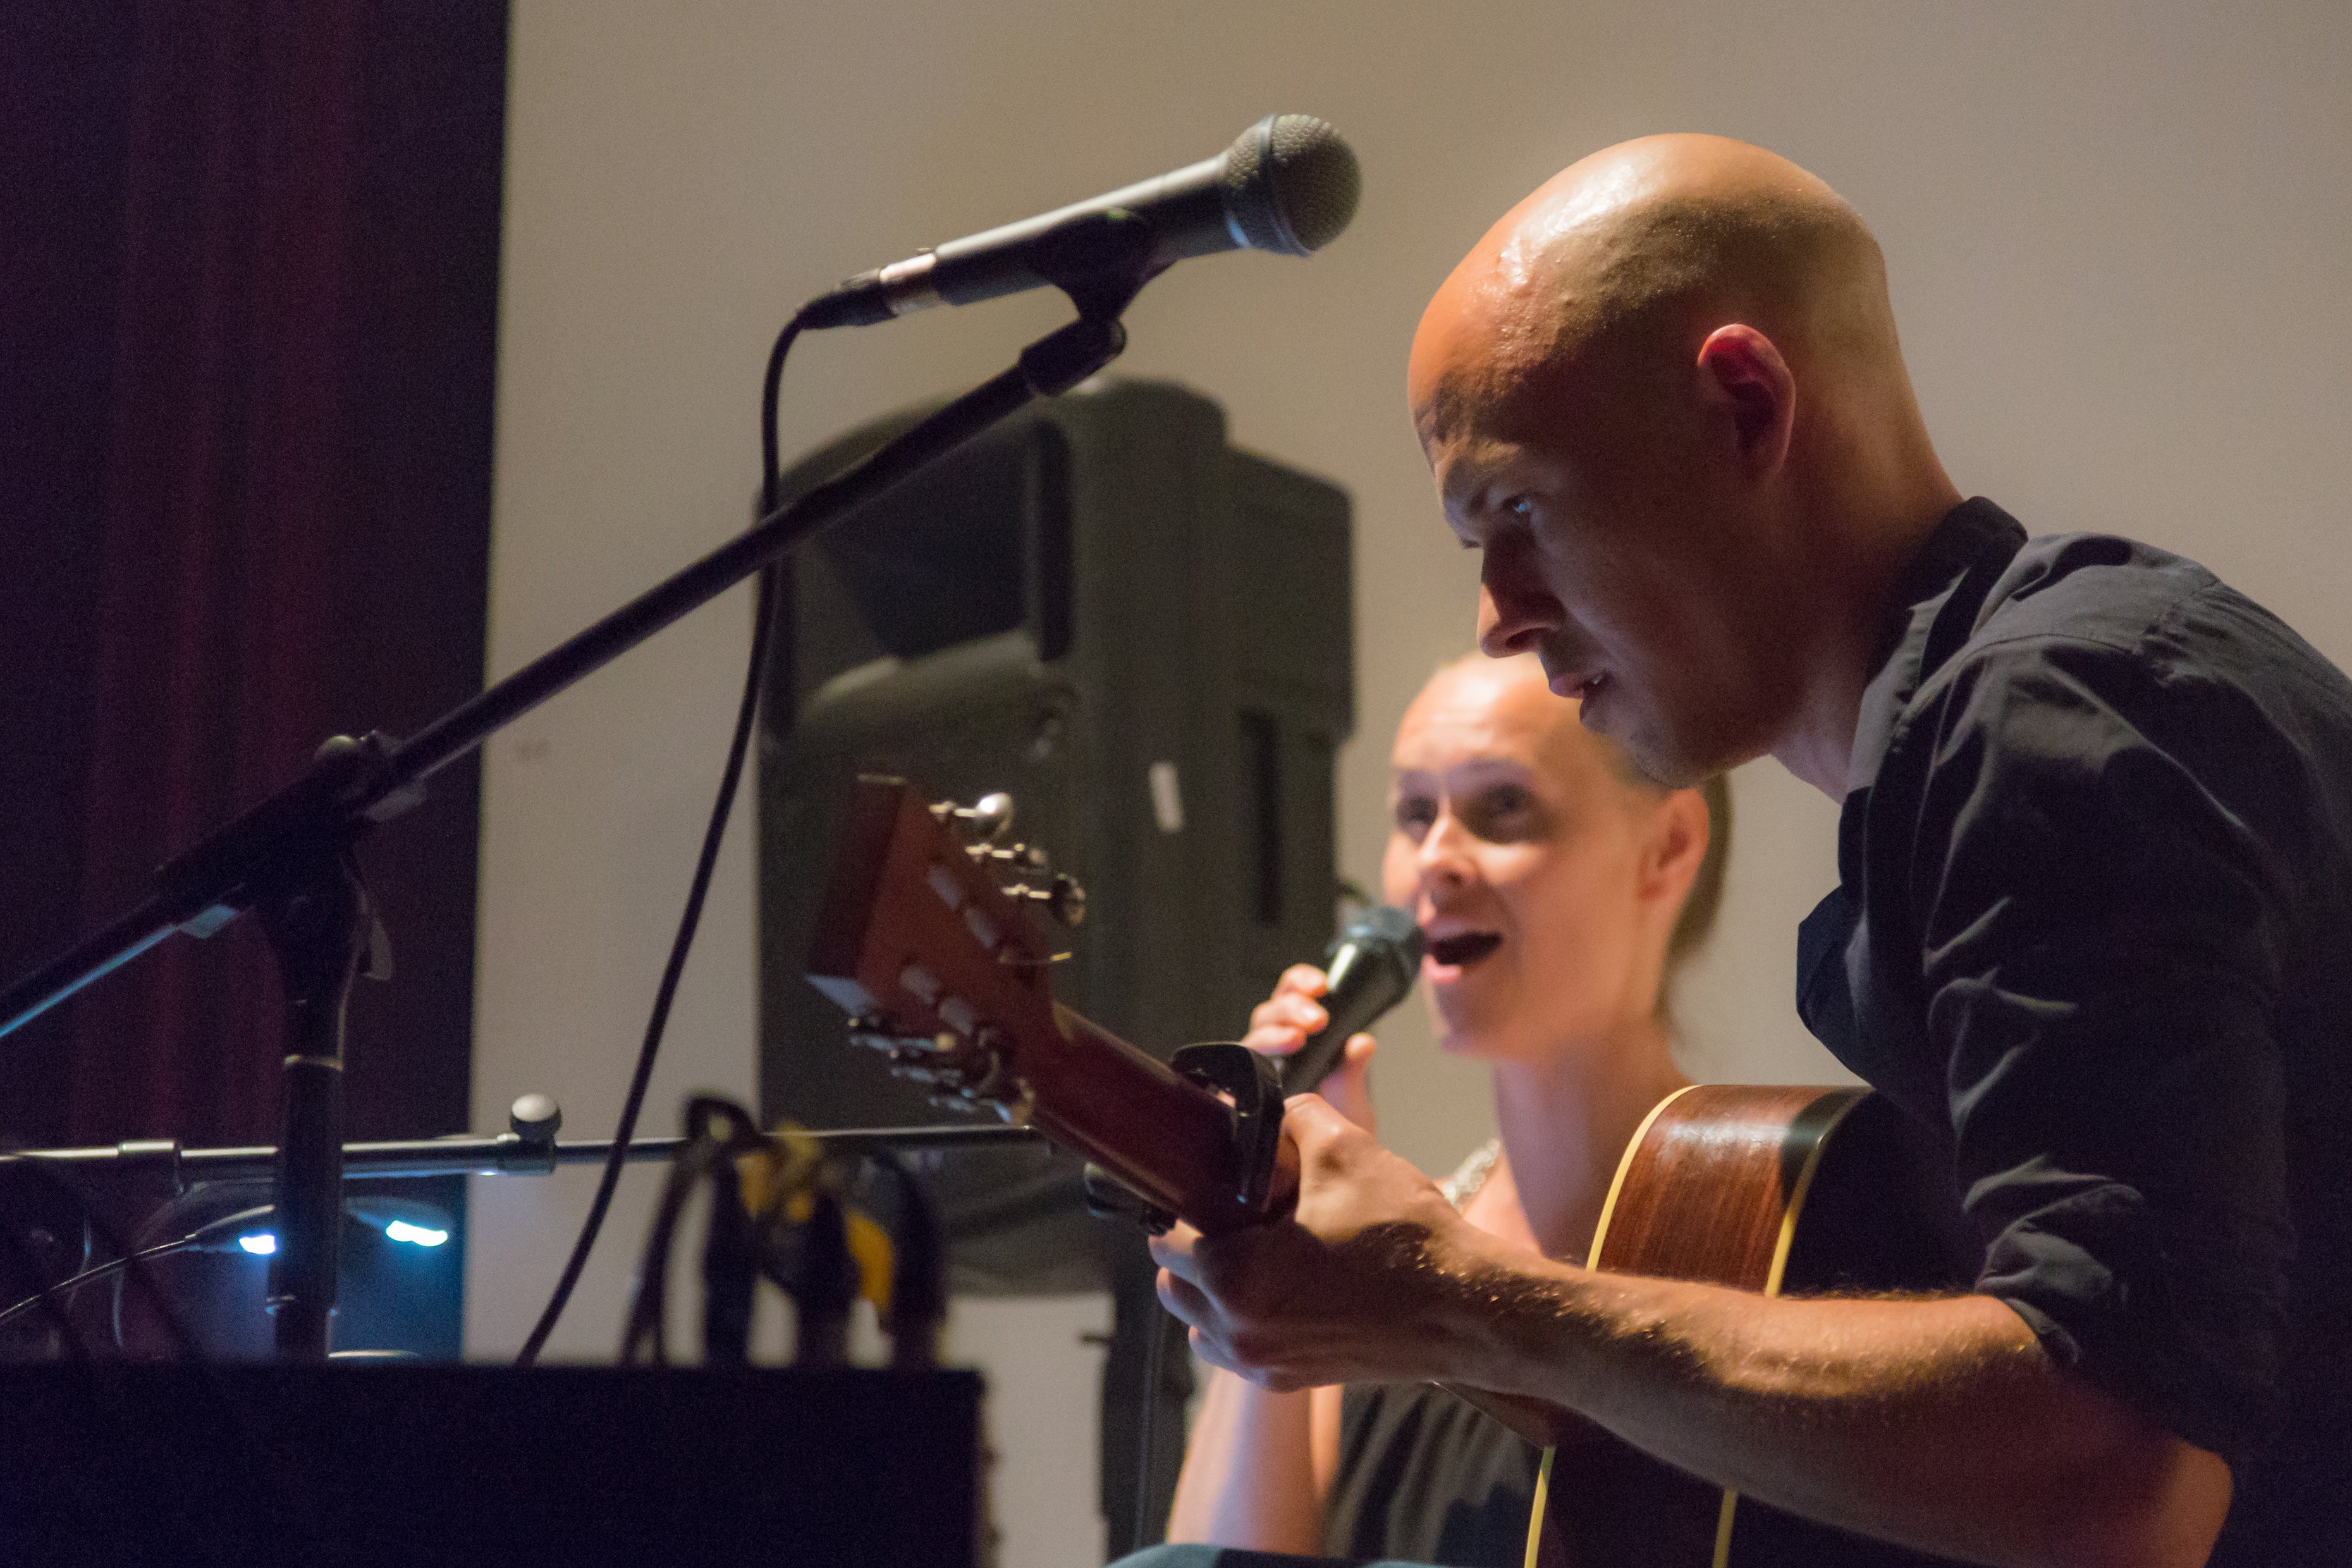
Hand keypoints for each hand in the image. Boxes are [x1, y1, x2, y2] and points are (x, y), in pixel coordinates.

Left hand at [1151, 1094, 1515, 1391]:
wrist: (1467, 1309)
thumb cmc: (1407, 1235)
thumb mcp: (1346, 1150)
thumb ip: (1290, 1117)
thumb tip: (1262, 1110)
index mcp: (1235, 1278)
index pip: (1166, 1237)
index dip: (1189, 1201)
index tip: (1216, 1185)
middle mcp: (1238, 1332)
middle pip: (1174, 1285)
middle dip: (1196, 1246)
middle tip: (1238, 1214)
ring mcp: (1263, 1364)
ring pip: (1200, 1325)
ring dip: (1214, 1289)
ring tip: (1260, 1251)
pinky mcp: (1291, 1379)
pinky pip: (1238, 1350)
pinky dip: (1245, 1320)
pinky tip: (1285, 1286)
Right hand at [1241, 964, 1378, 1132]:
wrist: (1320, 1174)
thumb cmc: (1332, 1133)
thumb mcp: (1350, 1100)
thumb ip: (1353, 1069)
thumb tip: (1363, 1040)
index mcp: (1297, 1036)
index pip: (1289, 995)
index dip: (1300, 983)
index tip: (1322, 986)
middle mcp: (1270, 1050)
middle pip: (1268, 1013)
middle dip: (1291, 1009)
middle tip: (1317, 1021)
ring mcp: (1249, 1072)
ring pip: (1251, 1037)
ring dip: (1274, 1032)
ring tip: (1297, 1039)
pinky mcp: (1232, 1096)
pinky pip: (1229, 1072)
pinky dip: (1242, 1065)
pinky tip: (1259, 1071)